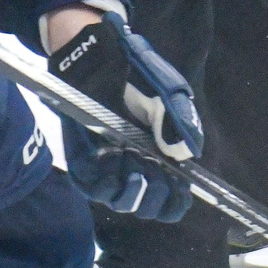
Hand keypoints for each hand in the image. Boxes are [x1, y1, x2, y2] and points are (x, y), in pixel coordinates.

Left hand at [49, 11, 202, 221]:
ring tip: (135, 170)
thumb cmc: (136, 76)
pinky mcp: (82, 161)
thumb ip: (180, 123)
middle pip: (148, 207)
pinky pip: (92, 187)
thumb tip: (186, 154)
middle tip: (156, 172)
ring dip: (132, 193)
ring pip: (121, 202)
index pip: (172, 200)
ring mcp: (107, 167)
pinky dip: (106, 182)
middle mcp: (134, 168)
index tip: (182, 190)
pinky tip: (115, 160)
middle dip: (155, 196)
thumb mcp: (167, 95)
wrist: (100, 59)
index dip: (177, 201)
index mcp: (159, 159)